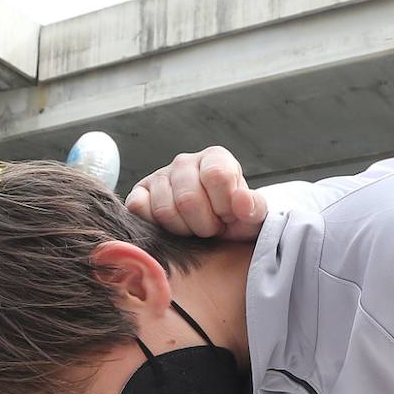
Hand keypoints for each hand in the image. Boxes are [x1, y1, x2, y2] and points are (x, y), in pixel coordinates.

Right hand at [126, 146, 266, 239]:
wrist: (214, 234)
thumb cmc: (233, 221)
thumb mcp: (252, 216)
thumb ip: (254, 207)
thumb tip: (242, 203)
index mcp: (215, 158)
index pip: (217, 176)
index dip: (224, 205)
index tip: (229, 216)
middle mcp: (185, 162)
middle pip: (188, 199)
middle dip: (204, 224)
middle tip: (212, 228)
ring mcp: (160, 176)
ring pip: (164, 209)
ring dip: (183, 230)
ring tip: (194, 228)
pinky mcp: (139, 194)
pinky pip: (139, 209)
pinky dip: (156, 226)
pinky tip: (173, 228)